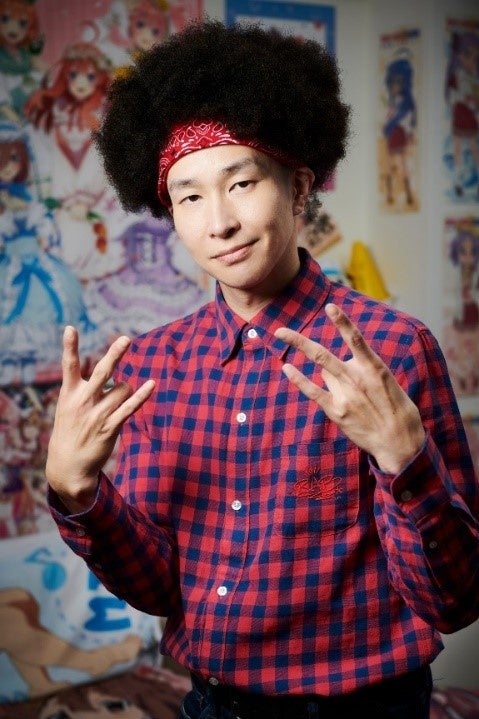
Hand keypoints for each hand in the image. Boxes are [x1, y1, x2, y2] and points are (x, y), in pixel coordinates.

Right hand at [46, 326, 154, 511]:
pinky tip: (151, 384)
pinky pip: (130, 407)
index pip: (69, 366)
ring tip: (114, 402)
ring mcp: (97, 414)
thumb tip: (112, 373)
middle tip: (125, 339)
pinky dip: (142, 394)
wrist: (67, 466)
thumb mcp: (68, 407)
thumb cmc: (70, 431)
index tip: (70, 328)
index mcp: (69, 394)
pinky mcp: (111, 426)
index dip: (69, 347)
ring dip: (126, 389)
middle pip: (102, 372)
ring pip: (122, 388)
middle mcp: (83, 401)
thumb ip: (84, 388)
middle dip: (115, 354)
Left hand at [274, 303, 424, 473]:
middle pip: (321, 354)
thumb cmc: (396, 409)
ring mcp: (345, 395)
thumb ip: (362, 370)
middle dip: (298, 341)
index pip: (355, 338)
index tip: (330, 306)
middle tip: (280, 331)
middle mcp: (356, 378)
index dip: (342, 321)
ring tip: (312, 361)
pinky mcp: (337, 411)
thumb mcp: (387, 382)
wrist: (399, 441)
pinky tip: (287, 368)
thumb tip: (333, 367)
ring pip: (322, 372)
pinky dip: (298, 379)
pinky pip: (312, 391)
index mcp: (374, 367)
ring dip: (320, 367)